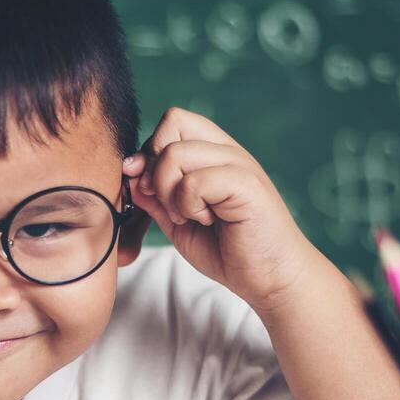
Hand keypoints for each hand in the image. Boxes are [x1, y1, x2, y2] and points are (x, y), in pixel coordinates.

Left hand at [123, 107, 316, 313]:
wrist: (270, 279)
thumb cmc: (228, 251)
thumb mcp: (178, 221)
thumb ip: (155, 196)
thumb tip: (129, 172)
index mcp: (214, 154)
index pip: (171, 121)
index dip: (149, 152)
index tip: (148, 190)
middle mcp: (228, 151)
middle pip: (171, 122)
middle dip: (155, 167)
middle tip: (170, 204)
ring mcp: (239, 164)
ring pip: (176, 153)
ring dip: (170, 191)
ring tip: (190, 216)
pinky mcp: (247, 185)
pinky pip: (195, 181)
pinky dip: (188, 205)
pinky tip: (206, 220)